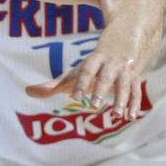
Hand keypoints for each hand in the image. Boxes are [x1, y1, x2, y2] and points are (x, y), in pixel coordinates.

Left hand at [26, 53, 144, 120]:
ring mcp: (124, 72)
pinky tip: (131, 117)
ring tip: (117, 115)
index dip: (81, 83)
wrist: (119, 48)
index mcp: (93, 61)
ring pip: (125, 85)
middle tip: (94, 106)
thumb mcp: (73, 74)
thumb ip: (53, 85)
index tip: (75, 97)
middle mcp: (110, 65)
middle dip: (101, 90)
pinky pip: (136, 91)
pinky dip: (135, 104)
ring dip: (122, 100)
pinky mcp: (135, 80)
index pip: (86, 71)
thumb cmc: (90, 69)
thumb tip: (29, 92)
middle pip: (106, 77)